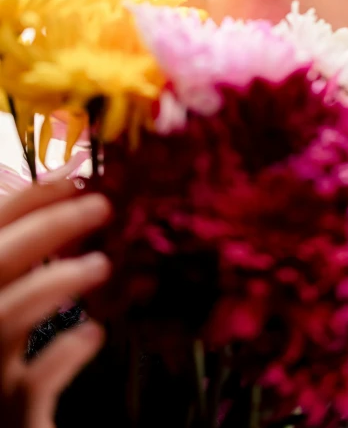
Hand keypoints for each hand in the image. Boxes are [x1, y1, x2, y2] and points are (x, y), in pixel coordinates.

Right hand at [0, 179, 111, 427]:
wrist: (7, 423)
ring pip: (8, 317)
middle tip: (101, 205)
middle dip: (47, 227)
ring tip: (102, 264)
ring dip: (56, 281)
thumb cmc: (7, 359)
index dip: (26, 201)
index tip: (71, 180)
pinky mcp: (5, 418)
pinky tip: (94, 333)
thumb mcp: (10, 296)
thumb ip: (21, 256)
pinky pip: (34, 382)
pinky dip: (67, 352)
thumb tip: (66, 189)